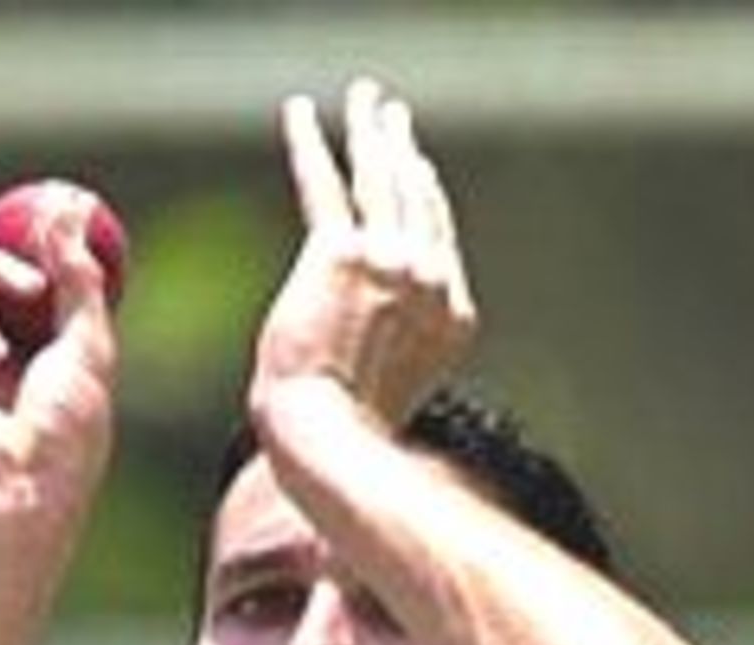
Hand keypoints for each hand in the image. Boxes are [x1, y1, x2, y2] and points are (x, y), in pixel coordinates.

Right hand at [0, 196, 117, 514]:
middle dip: (20, 248)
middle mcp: (7, 366)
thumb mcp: (88, 348)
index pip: (51, 294)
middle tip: (39, 223)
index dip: (57, 249)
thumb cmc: (62, 432)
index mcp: (54, 368)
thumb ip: (79, 280)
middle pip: (1, 282)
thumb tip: (70, 211)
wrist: (13, 486)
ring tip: (25, 289)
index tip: (69, 204)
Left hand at [251, 76, 476, 434]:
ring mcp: (390, 262)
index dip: (423, 195)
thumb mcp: (400, 394)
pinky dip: (308, 143)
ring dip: (371, 131)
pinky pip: (322, 184)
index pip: (438, 238)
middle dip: (403, 151)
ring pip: (379, 179)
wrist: (334, 438)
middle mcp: (430, 281)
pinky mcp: (339, 254)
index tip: (413, 164)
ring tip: (365, 98)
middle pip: (416, 198)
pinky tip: (299, 111)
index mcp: (454, 317)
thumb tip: (380, 366)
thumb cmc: (356, 438)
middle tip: (393, 116)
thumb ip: (402, 356)